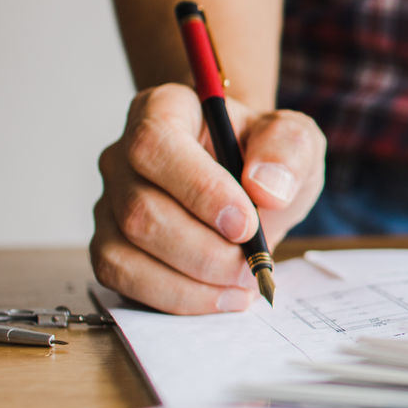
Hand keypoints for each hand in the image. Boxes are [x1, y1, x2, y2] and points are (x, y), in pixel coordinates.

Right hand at [91, 84, 325, 313]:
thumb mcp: (296, 139)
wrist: (253, 183)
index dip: (199, 190)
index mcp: (164, 110)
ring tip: (243, 282)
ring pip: (124, 252)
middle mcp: (124, 155)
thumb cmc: (266, 155)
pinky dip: (175, 298)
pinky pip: (123, 280)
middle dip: (204, 251)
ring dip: (191, 282)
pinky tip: (219, 295)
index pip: (155, 145)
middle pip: (140, 210)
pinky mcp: (111, 245)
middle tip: (253, 264)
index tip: (246, 224)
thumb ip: (288, 149)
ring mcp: (111, 202)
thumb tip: (265, 187)